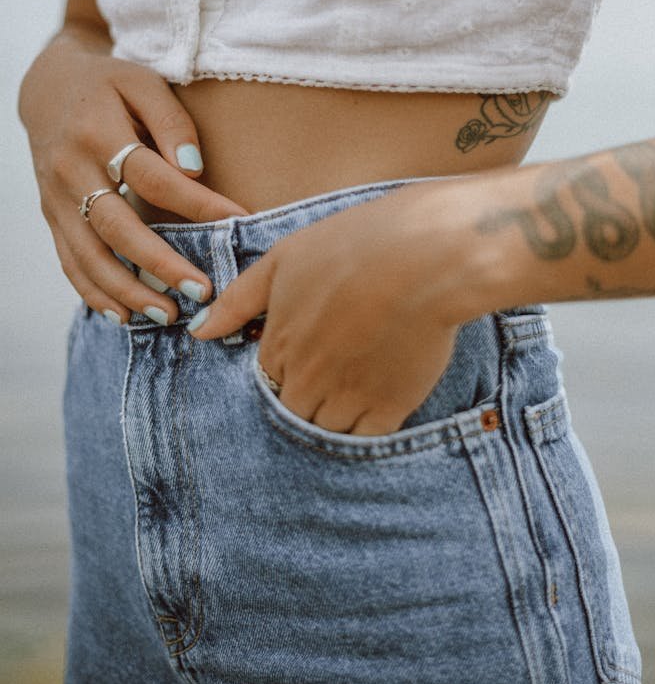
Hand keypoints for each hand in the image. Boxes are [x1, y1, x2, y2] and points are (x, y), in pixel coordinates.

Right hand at [19, 26, 247, 324]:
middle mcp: (71, 169)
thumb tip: (194, 169)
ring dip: (128, 291)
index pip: (152, 176)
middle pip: (117, 226)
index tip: (238, 221)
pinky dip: (94, 293)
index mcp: (97, 131)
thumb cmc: (110, 86)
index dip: (196, 202)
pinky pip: (70, 262)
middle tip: (200, 291)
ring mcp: (56, 198)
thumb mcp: (143, 83)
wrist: (47, 89)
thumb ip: (172, 121)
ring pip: (89, 255)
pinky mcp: (52, 217)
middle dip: (159, 263)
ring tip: (168, 316)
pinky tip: (124, 316)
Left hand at [186, 181, 484, 434]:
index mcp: (279, 343)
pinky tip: (381, 394)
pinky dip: (368, 425)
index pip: (269, 379)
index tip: (314, 346)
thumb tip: (198, 332)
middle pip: (294, 410)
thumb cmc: (354, 245)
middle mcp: (307, 378)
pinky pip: (366, 437)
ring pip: (326, 429)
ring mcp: (348, 396)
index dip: (289, 365)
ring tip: (361, 378)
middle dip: (309, 394)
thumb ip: (239, 299)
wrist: (426, 256)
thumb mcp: (285, 259)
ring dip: (336, 412)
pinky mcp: (390, 407)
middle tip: (339, 364)